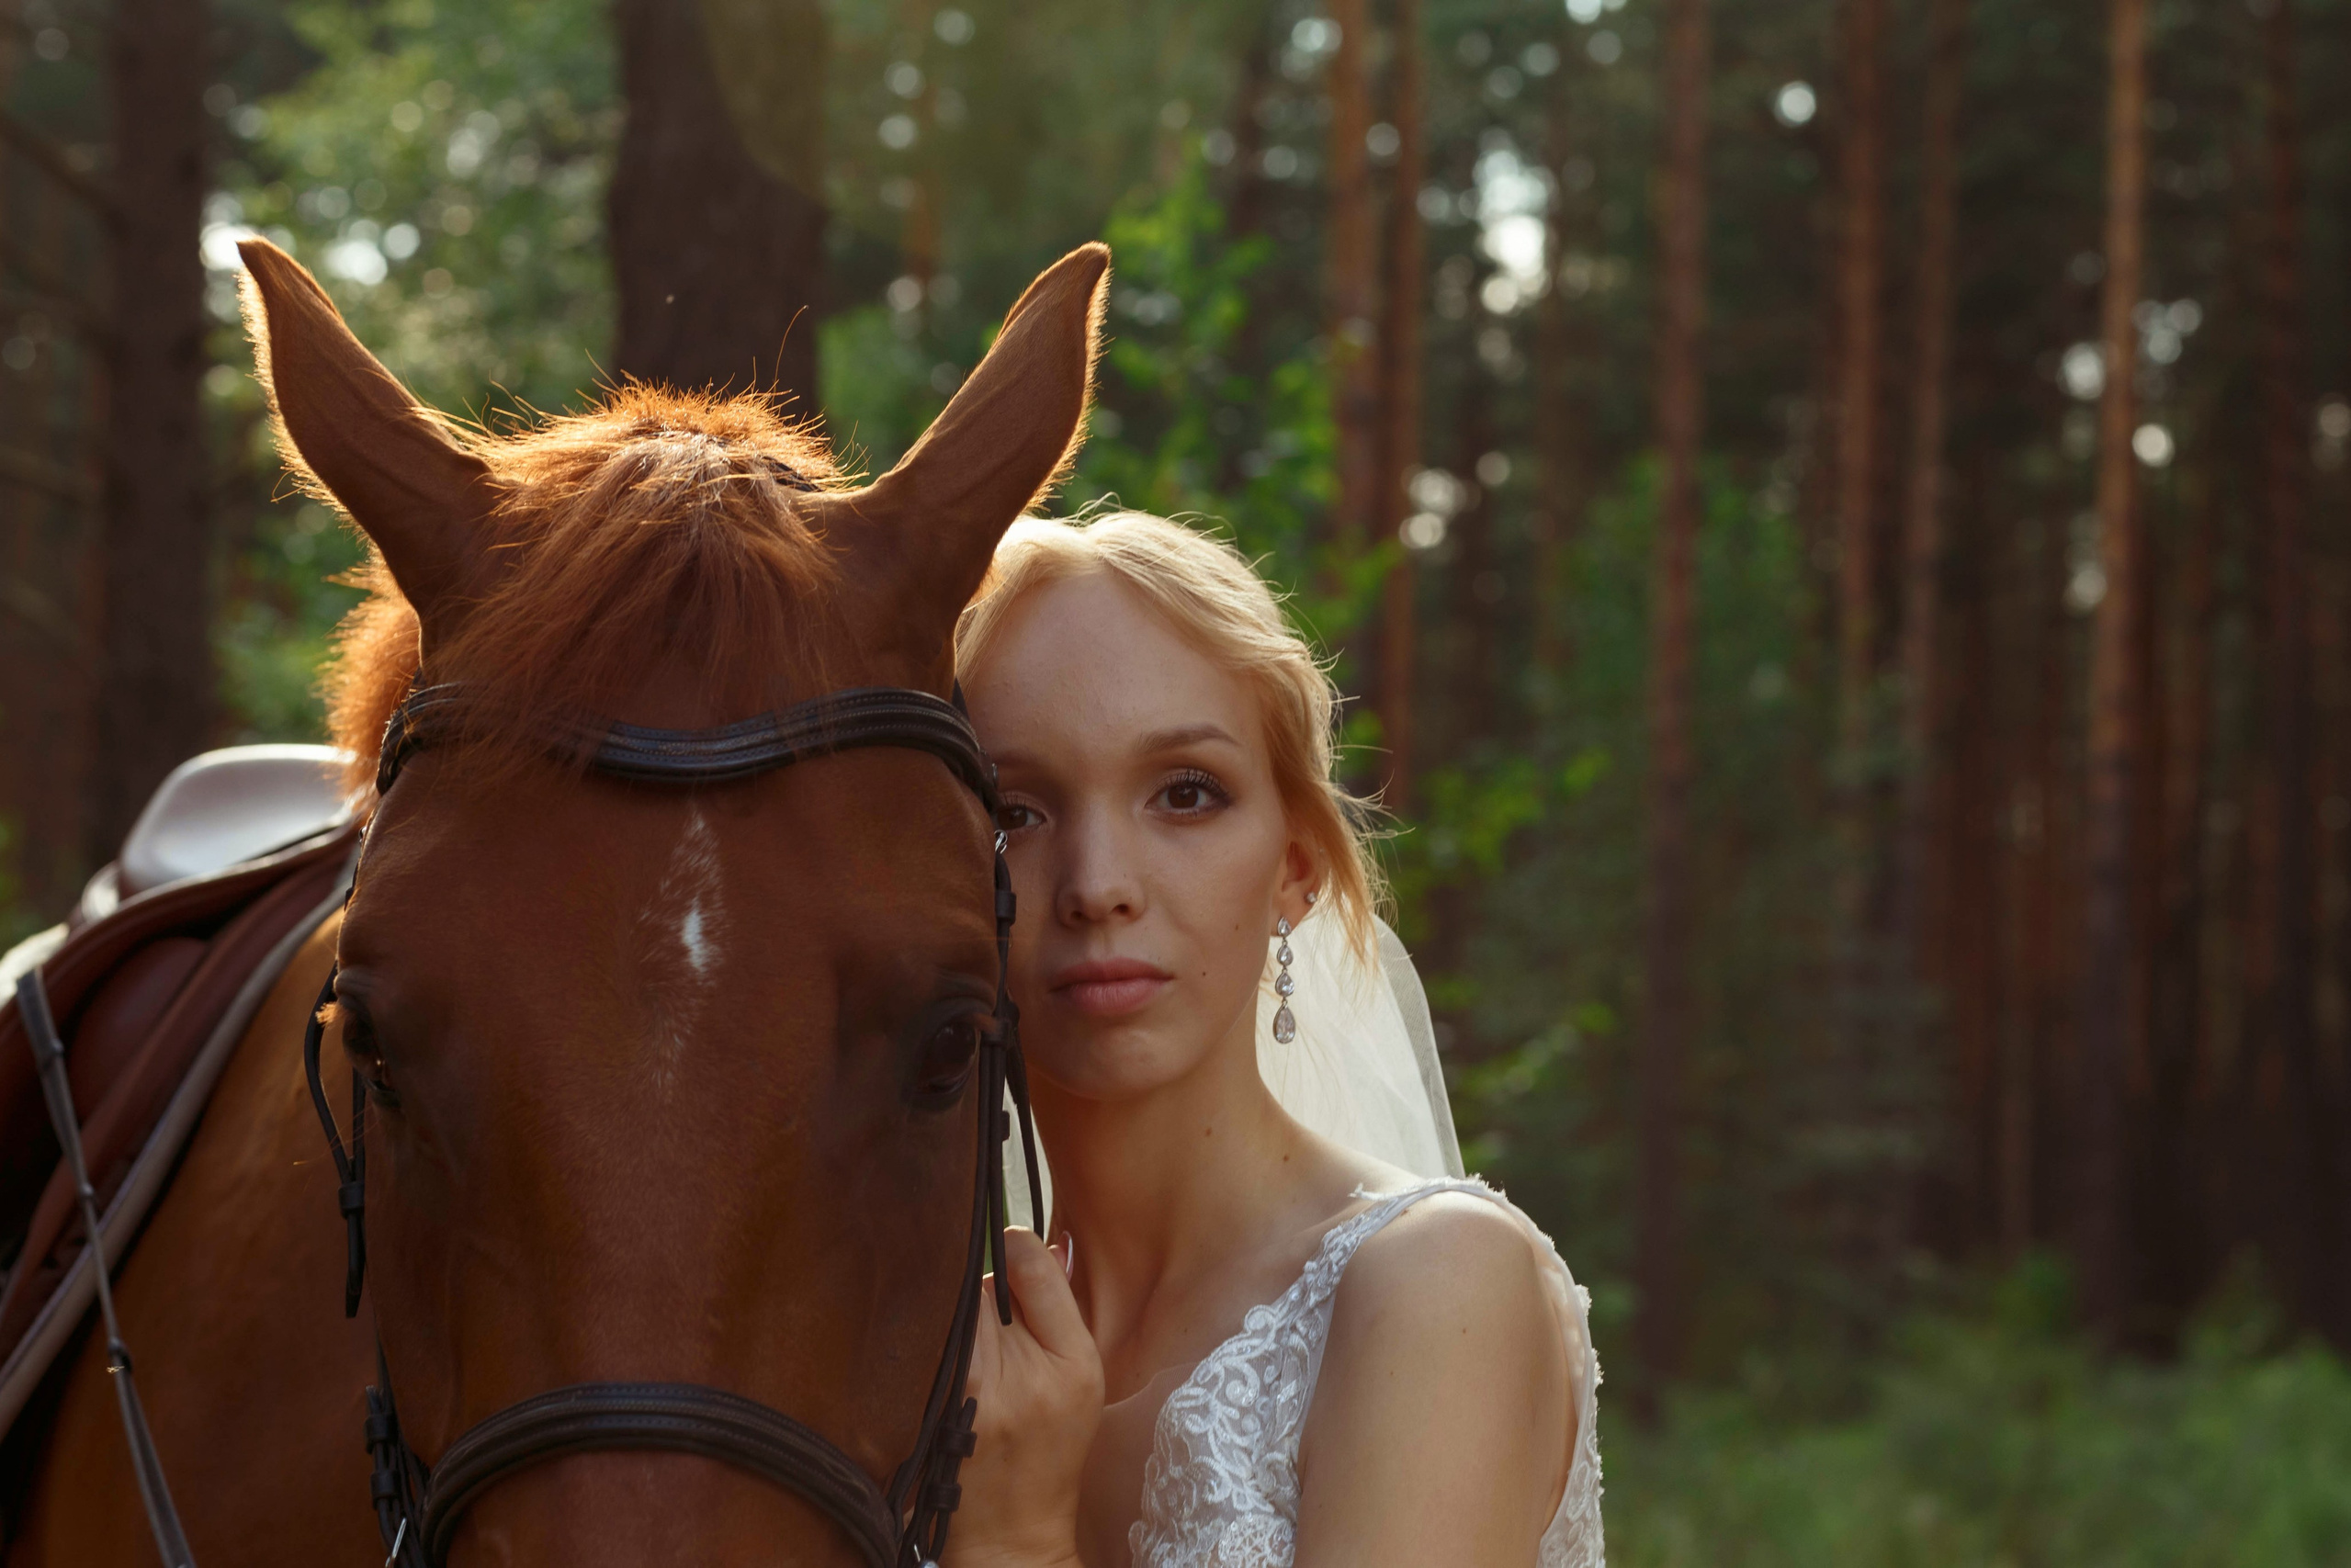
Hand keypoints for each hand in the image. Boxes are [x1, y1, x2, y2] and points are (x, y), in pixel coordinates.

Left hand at [944, 1228, 1101, 1567]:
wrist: (1010, 1529)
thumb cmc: (1052, 1447)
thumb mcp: (1081, 1371)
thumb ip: (1053, 1298)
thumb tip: (1021, 1236)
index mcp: (1056, 1363)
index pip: (1011, 1269)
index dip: (1005, 1253)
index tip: (1007, 1251)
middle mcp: (994, 1376)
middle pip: (967, 1287)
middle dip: (976, 1289)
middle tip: (992, 1319)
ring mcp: (948, 1394)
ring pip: (938, 1311)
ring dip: (950, 1315)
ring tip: (970, 1348)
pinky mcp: (914, 1408)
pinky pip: (914, 1344)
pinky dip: (926, 1342)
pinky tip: (939, 1363)